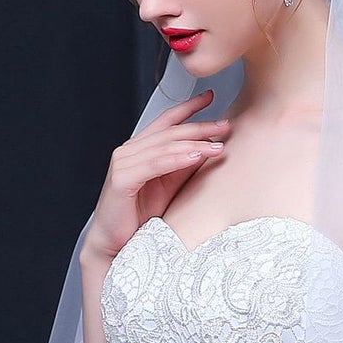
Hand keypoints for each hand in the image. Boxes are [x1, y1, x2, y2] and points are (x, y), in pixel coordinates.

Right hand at [82, 89, 229, 262]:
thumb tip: (209, 147)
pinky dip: (176, 159)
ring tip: (217, 145)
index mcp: (140, 149)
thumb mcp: (170, 186)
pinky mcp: (122, 179)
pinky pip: (154, 164)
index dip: (188, 107)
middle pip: (169, 132)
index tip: (210, 97)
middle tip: (225, 125)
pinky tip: (194, 156)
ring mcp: (123, 163)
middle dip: (199, 126)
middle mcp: (129, 151)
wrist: (117, 244)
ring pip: (164, 146)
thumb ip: (184, 165)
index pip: (166, 121)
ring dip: (193, 144)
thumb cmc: (140, 217)